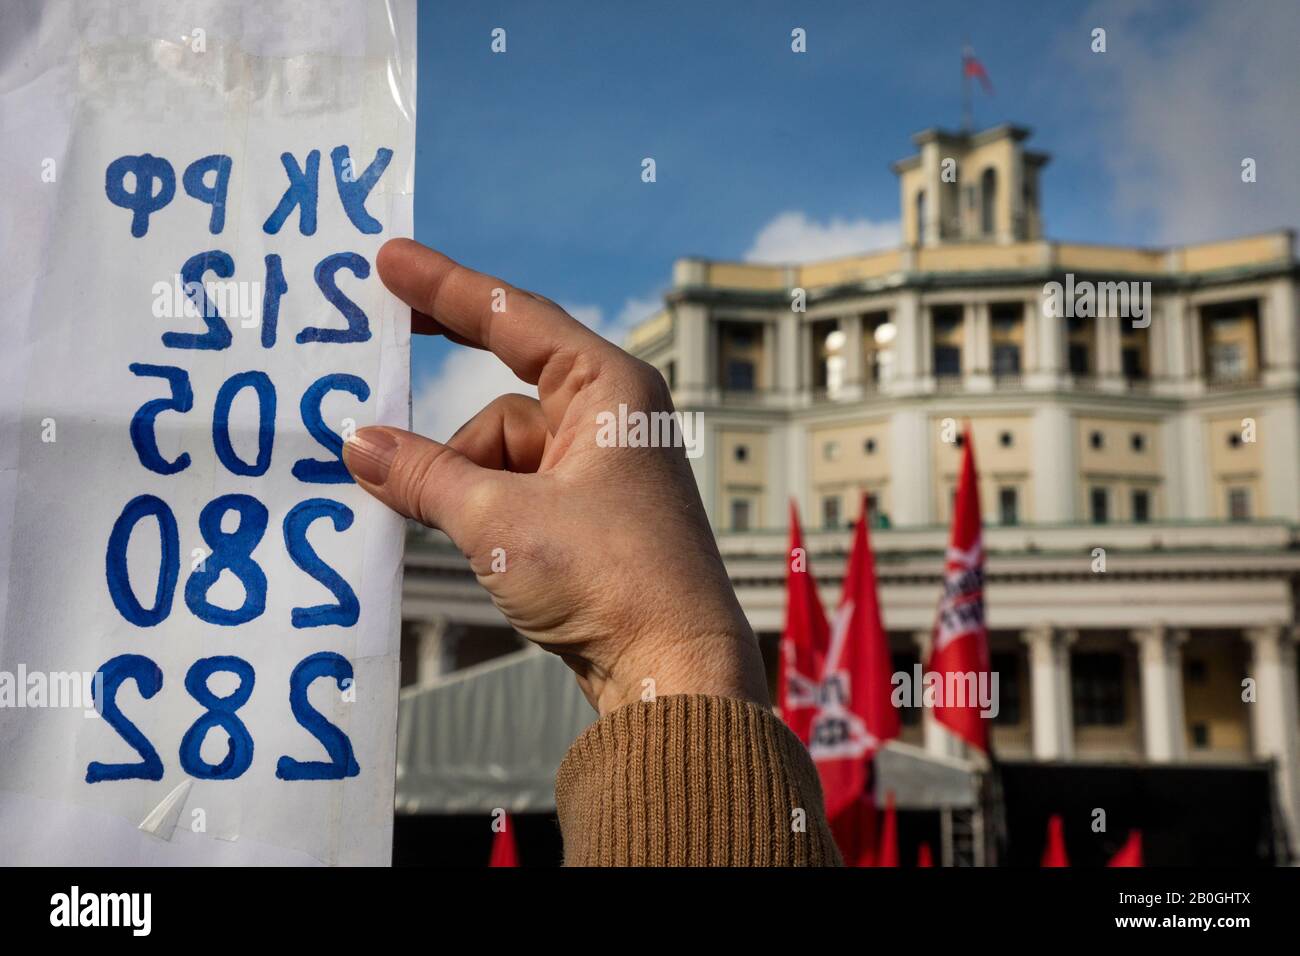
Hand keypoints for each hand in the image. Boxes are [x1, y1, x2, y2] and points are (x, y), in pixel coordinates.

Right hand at [343, 239, 769, 715]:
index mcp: (609, 389)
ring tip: (469, 533)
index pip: (514, 317)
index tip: (388, 259)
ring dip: (462, 484)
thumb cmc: (610, 578)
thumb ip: (421, 475)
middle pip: (503, 389)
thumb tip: (357, 444)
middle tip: (378, 356)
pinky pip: (512, 489)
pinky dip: (479, 508)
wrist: (673, 669)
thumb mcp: (499, 519)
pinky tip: (475, 546)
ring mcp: (599, 469)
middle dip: (447, 408)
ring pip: (498, 452)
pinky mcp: (587, 516)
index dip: (445, 286)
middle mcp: (610, 417)